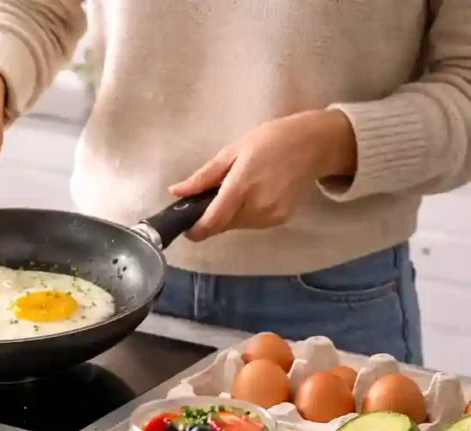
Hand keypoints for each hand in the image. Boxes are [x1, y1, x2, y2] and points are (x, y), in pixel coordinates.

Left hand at [169, 110, 356, 240]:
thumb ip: (203, 176)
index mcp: (241, 187)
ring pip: (235, 226)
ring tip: (236, 189)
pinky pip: (251, 223)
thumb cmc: (271, 140)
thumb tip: (176, 192)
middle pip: (221, 226)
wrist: (315, 145)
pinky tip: (252, 194)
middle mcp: (256, 207)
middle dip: (210, 216)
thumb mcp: (232, 151)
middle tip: (212, 195)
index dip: (194, 229)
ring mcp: (270, 216)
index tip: (184, 225)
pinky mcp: (280, 220)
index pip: (211, 222)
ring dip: (227, 215)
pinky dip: (243, 214)